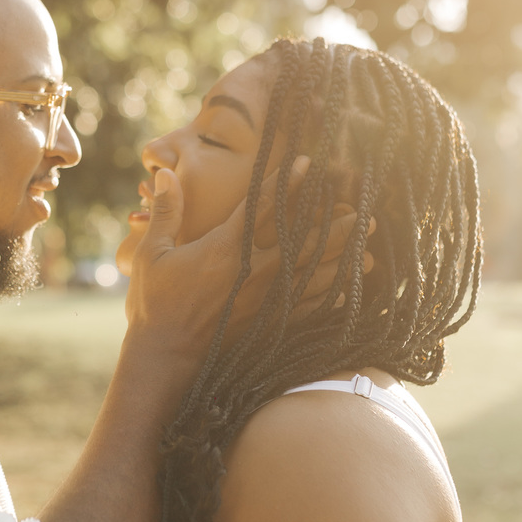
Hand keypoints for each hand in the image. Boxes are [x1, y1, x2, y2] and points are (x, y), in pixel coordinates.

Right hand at [123, 157, 371, 355]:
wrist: (166, 357)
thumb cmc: (156, 305)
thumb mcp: (152, 254)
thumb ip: (165, 212)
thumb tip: (165, 173)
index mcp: (226, 248)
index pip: (265, 206)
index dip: (288, 182)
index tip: (310, 164)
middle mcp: (253, 271)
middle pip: (305, 241)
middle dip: (335, 226)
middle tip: (362, 214)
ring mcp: (264, 300)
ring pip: (313, 276)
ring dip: (342, 262)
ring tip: (368, 252)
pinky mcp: (267, 323)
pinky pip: (307, 309)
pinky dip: (329, 300)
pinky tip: (348, 292)